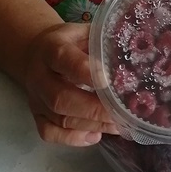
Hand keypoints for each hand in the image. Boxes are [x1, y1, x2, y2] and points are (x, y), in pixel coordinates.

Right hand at [22, 21, 120, 145]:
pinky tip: (95, 135)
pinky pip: (49, 133)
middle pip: (60, 98)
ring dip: (90, 125)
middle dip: (92, 109)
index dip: (84, 71)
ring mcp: (36, 98)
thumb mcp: (83, 32)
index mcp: (52, 48)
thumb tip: (135, 53)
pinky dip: (72, 139)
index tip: (107, 81)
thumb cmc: (69, 41)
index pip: (65, 59)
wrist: (35, 51)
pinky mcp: (36, 115)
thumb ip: (103, 42)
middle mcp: (40, 75)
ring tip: (117, 126)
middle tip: (120, 114)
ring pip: (59, 118)